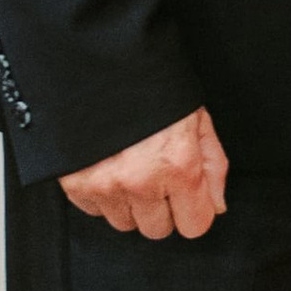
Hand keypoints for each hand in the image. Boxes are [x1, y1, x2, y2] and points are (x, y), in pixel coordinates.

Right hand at [59, 104, 228, 242]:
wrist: (103, 61)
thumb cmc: (154, 87)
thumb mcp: (198, 119)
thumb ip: (213, 167)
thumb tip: (215, 206)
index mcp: (179, 165)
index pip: (195, 225)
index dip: (194, 209)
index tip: (187, 195)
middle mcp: (141, 181)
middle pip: (158, 229)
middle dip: (161, 207)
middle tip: (156, 174)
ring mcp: (105, 185)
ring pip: (125, 223)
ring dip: (130, 202)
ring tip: (130, 166)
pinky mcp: (75, 184)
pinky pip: (94, 211)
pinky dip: (101, 194)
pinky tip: (107, 165)